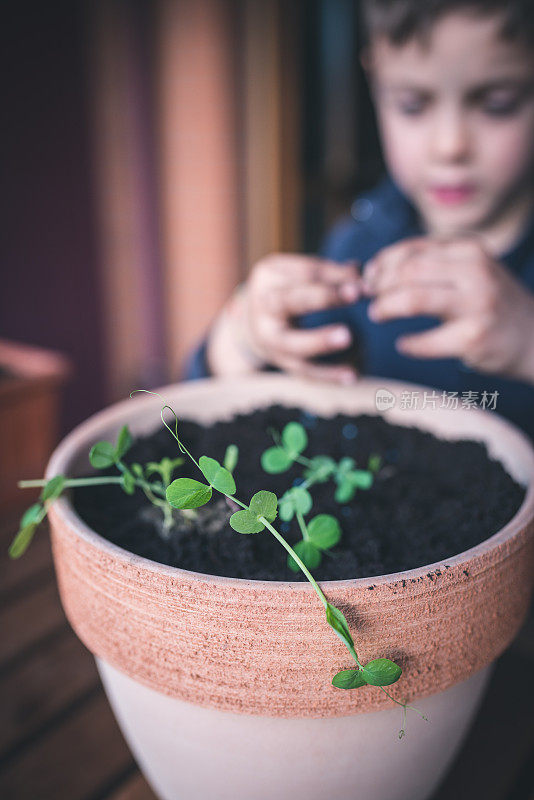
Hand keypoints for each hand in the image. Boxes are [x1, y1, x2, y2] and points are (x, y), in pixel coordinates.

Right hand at [207, 254, 360, 382]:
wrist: (254, 322)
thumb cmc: (287, 290)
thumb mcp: (299, 273)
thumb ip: (330, 273)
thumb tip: (361, 277)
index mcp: (268, 277)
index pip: (304, 273)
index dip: (334, 275)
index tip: (360, 280)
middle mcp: (263, 308)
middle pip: (290, 302)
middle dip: (322, 297)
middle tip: (354, 294)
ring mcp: (269, 338)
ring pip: (293, 343)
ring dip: (320, 341)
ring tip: (348, 338)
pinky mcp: (281, 361)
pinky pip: (304, 371)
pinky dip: (327, 375)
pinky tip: (351, 376)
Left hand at [362, 236, 533, 383]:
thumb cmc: (489, 303)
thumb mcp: (467, 270)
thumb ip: (429, 264)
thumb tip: (373, 270)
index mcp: (469, 249)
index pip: (412, 249)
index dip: (382, 263)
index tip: (367, 278)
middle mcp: (475, 271)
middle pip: (408, 271)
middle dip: (380, 285)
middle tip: (368, 298)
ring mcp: (477, 303)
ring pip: (413, 298)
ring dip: (386, 307)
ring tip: (377, 315)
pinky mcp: (474, 336)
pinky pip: (427, 340)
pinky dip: (409, 344)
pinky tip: (404, 345)